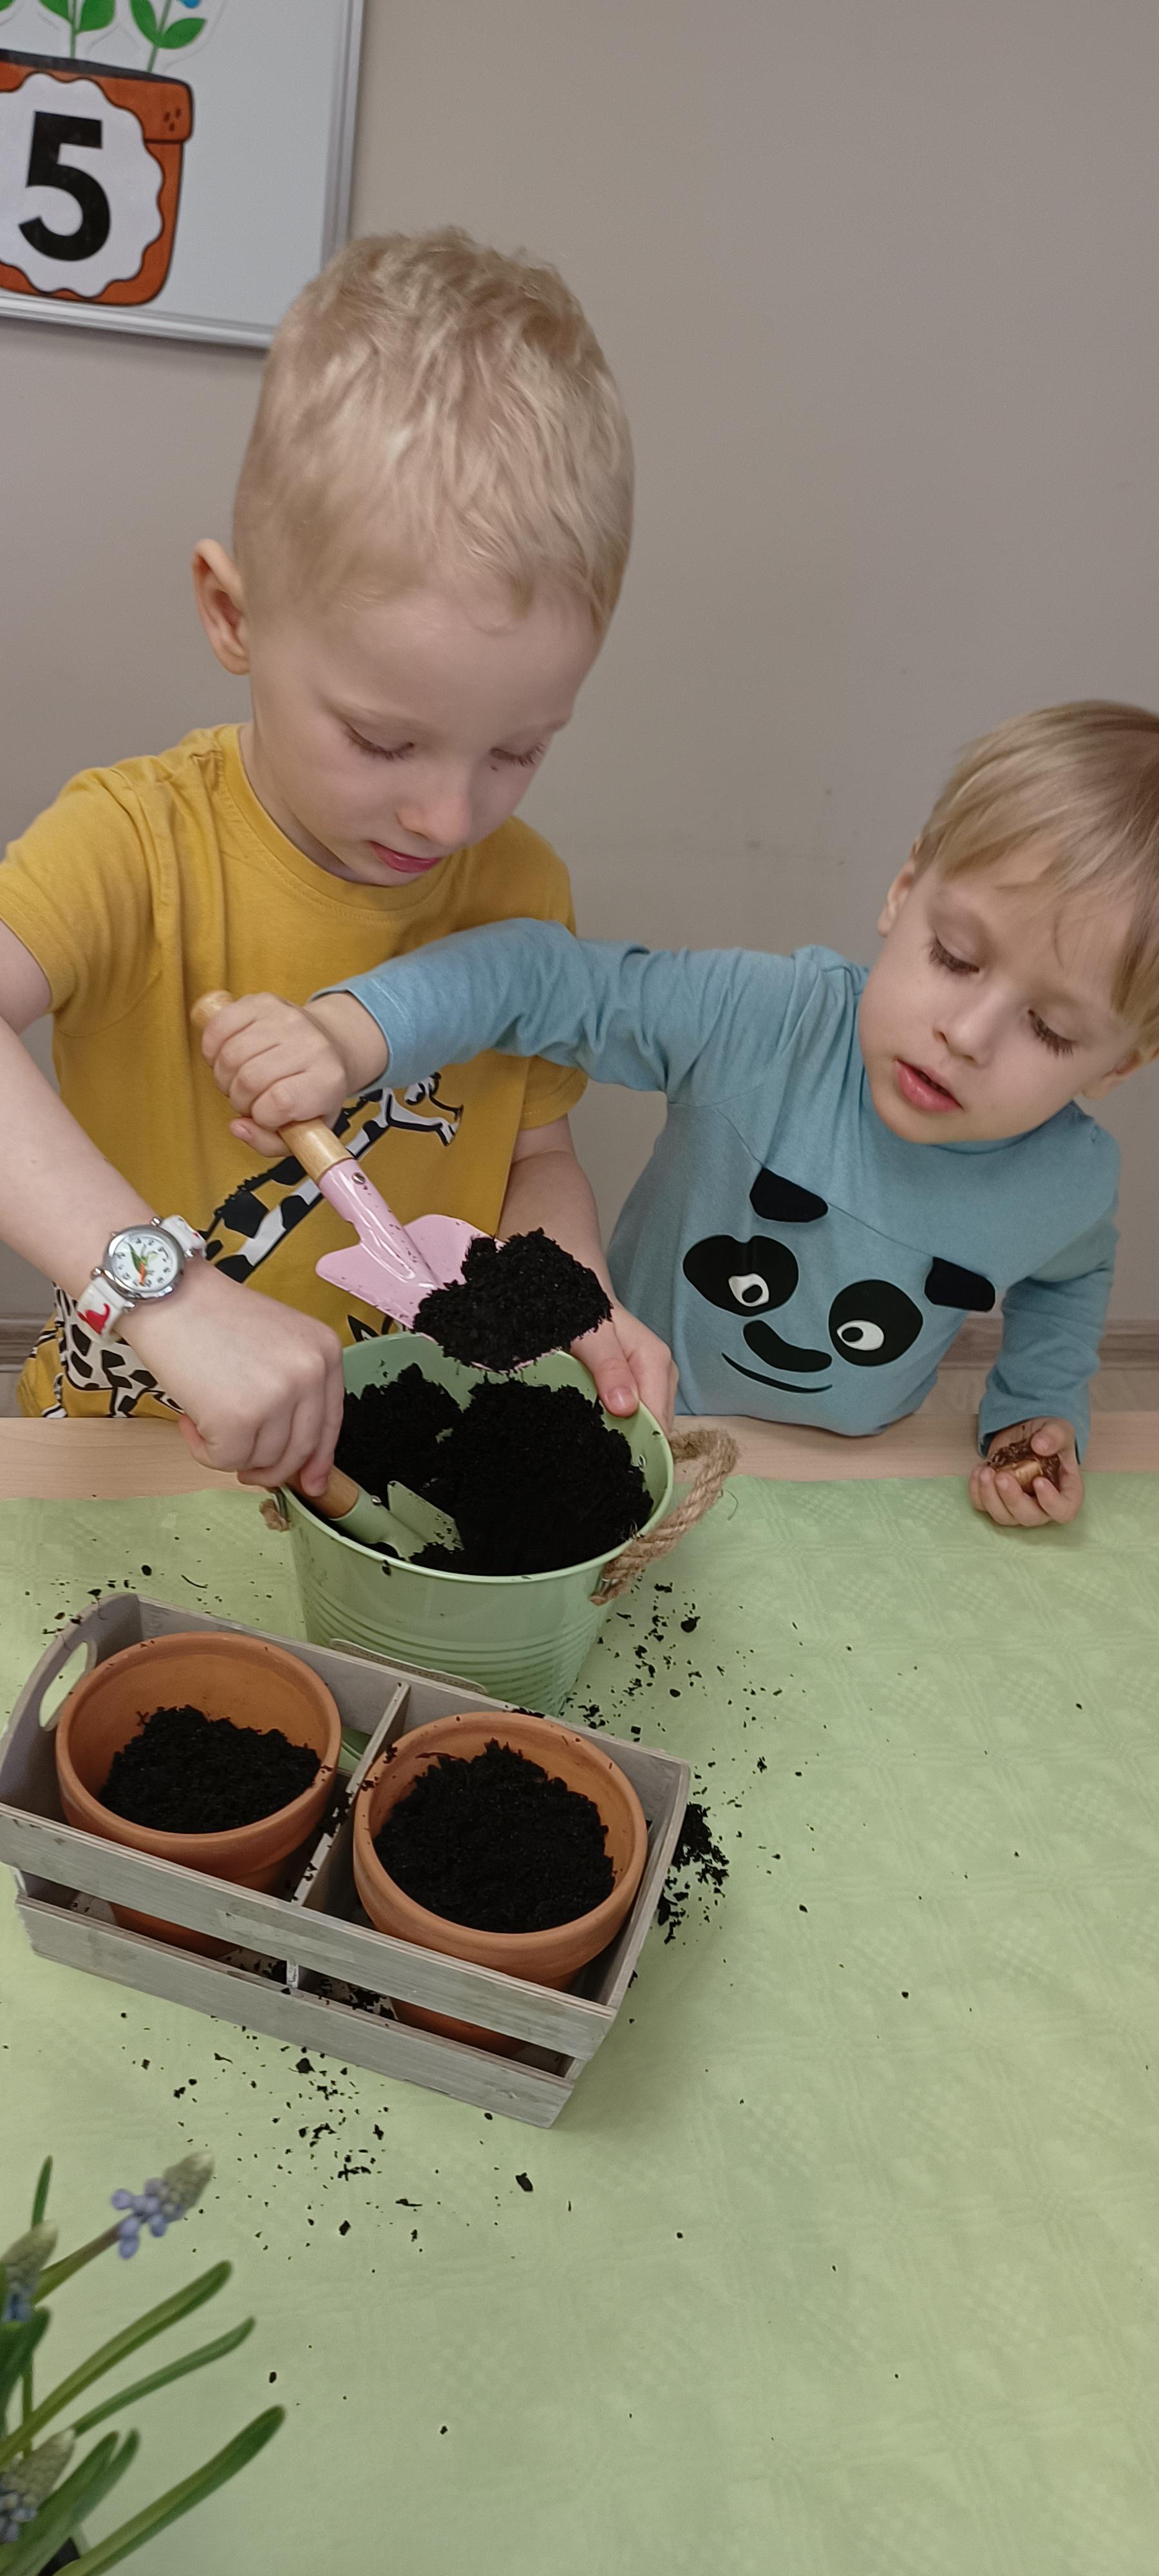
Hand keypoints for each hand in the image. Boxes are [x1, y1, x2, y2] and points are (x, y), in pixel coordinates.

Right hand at [126, 1257, 344, 1494]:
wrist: (163, 1293)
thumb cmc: (209, 1315)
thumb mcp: (273, 1341)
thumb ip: (292, 1391)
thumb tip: (304, 1467)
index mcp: (324, 1351)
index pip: (330, 1422)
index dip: (319, 1459)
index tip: (310, 1483)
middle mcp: (308, 1373)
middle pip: (300, 1450)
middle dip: (269, 1467)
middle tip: (240, 1462)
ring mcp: (276, 1396)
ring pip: (263, 1459)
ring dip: (230, 1451)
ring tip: (203, 1415)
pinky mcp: (238, 1418)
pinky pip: (227, 1460)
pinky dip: (203, 1450)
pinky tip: (189, 1420)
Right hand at [200, 992, 386, 1154]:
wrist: (331, 1044)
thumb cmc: (313, 1092)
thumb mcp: (306, 1129)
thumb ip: (270, 1142)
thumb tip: (238, 1127)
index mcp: (327, 1080)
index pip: (280, 1103)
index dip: (261, 1116)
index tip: (265, 1115)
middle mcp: (312, 1045)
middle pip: (250, 1078)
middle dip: (239, 1099)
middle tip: (247, 1099)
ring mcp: (287, 1019)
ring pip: (231, 1055)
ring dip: (224, 1076)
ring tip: (238, 1079)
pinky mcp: (263, 1002)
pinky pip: (220, 1026)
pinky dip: (212, 1048)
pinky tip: (223, 1057)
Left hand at [572, 1298, 677, 1431]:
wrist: (582, 1301)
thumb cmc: (586, 1314)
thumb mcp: (591, 1337)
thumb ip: (608, 1368)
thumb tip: (625, 1406)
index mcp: (655, 1361)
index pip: (658, 1420)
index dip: (636, 1440)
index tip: (610, 1449)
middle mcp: (662, 1373)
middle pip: (656, 1426)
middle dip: (630, 1438)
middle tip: (597, 1438)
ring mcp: (656, 1382)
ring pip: (649, 1425)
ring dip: (625, 1432)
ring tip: (597, 1426)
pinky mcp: (645, 1388)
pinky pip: (640, 1417)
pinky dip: (622, 1424)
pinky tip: (604, 1420)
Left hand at [969, 1417, 1082, 1528]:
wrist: (1026, 1432)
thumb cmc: (1048, 1436)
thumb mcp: (1058, 1428)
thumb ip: (1054, 1435)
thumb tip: (1040, 1445)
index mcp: (1065, 1492)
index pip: (1063, 1511)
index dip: (1051, 1503)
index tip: (1039, 1481)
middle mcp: (1043, 1505)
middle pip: (1029, 1517)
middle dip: (1013, 1499)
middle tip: (1002, 1477)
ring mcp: (1018, 1506)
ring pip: (1004, 1516)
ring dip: (991, 1497)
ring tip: (985, 1471)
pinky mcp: (997, 1500)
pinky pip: (984, 1507)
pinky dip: (977, 1492)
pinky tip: (978, 1470)